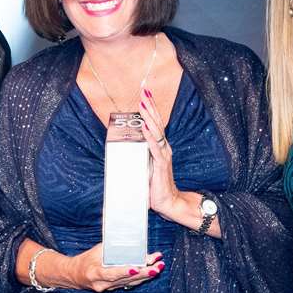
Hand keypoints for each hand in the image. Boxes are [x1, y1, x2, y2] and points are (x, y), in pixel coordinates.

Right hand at [62, 244, 163, 292]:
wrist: (75, 275)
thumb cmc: (86, 260)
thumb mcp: (96, 251)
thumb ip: (112, 249)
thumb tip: (130, 242)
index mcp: (95, 273)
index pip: (111, 273)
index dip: (124, 271)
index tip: (136, 267)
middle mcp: (102, 284)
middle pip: (125, 279)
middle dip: (143, 273)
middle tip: (157, 267)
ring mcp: (108, 288)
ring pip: (130, 282)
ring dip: (146, 275)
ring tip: (158, 267)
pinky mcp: (113, 289)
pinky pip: (129, 283)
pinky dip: (140, 277)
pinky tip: (151, 272)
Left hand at [139, 89, 179, 216]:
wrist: (168, 201)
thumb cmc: (155, 185)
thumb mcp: (145, 167)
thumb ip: (138, 157)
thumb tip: (124, 150)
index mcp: (160, 147)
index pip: (155, 124)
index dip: (151, 109)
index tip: (145, 94)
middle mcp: (164, 148)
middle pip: (157, 123)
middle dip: (150, 106)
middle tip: (144, 91)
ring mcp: (163, 155)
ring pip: (156, 131)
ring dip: (149, 117)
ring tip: (142, 104)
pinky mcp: (161, 164)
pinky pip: (155, 147)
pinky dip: (149, 136)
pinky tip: (144, 126)